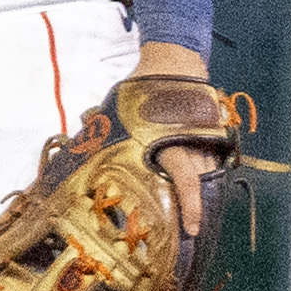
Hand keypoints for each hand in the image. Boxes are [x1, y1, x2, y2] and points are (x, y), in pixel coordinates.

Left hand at [118, 58, 231, 250]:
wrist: (174, 59)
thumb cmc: (142, 87)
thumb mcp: (118, 109)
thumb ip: (102, 128)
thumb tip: (76, 141)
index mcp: (166, 138)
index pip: (185, 180)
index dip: (191, 207)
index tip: (191, 230)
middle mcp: (190, 140)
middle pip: (200, 182)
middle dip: (196, 206)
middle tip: (188, 231)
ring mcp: (205, 135)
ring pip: (208, 172)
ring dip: (202, 190)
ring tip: (193, 213)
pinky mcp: (214, 130)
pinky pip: (213, 158)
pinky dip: (206, 172)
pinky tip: (199, 183)